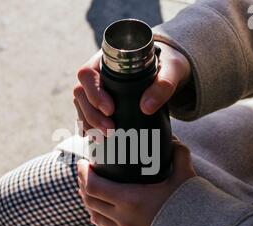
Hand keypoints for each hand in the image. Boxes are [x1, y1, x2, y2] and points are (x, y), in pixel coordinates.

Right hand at [73, 42, 191, 135]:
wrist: (168, 69)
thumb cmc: (168, 64)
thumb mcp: (172, 70)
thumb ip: (163, 85)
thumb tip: (146, 107)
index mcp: (108, 60)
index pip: (88, 74)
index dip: (94, 93)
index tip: (110, 110)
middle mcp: (98, 73)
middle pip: (81, 93)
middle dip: (92, 115)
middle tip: (109, 130)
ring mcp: (97, 88)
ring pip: (81, 105)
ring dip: (89, 124)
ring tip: (103, 138)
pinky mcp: (101, 102)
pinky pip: (87, 114)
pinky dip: (90, 127)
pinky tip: (96, 138)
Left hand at [77, 138, 195, 225]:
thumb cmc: (190, 209)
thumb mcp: (186, 178)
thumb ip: (179, 155)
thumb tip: (174, 139)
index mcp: (130, 200)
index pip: (93, 186)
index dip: (83, 174)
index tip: (82, 163)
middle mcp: (122, 218)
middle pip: (90, 200)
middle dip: (82, 184)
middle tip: (84, 173)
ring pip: (95, 217)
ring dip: (88, 202)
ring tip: (89, 190)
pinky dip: (98, 218)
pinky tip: (98, 213)